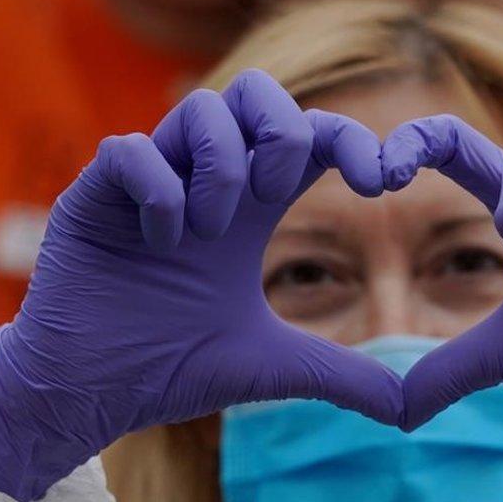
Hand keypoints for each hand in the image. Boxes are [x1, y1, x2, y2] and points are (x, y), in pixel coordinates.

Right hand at [0, 70, 402, 501]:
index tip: (385, 182)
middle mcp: (203, 182)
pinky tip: (159, 244)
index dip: (353, 141)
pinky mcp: (94, 195)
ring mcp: (148, 182)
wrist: (92, 394)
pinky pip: (130, 149)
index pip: (308, 138)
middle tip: (274, 193)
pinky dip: (158, 190)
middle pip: (255, 91)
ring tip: (209, 232)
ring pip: (200, 108)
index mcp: (249, 209)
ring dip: (222, 167)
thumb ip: (342, 376)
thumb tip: (410, 410)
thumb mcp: (274, 368)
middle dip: (282, 129)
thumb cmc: (172, 369)